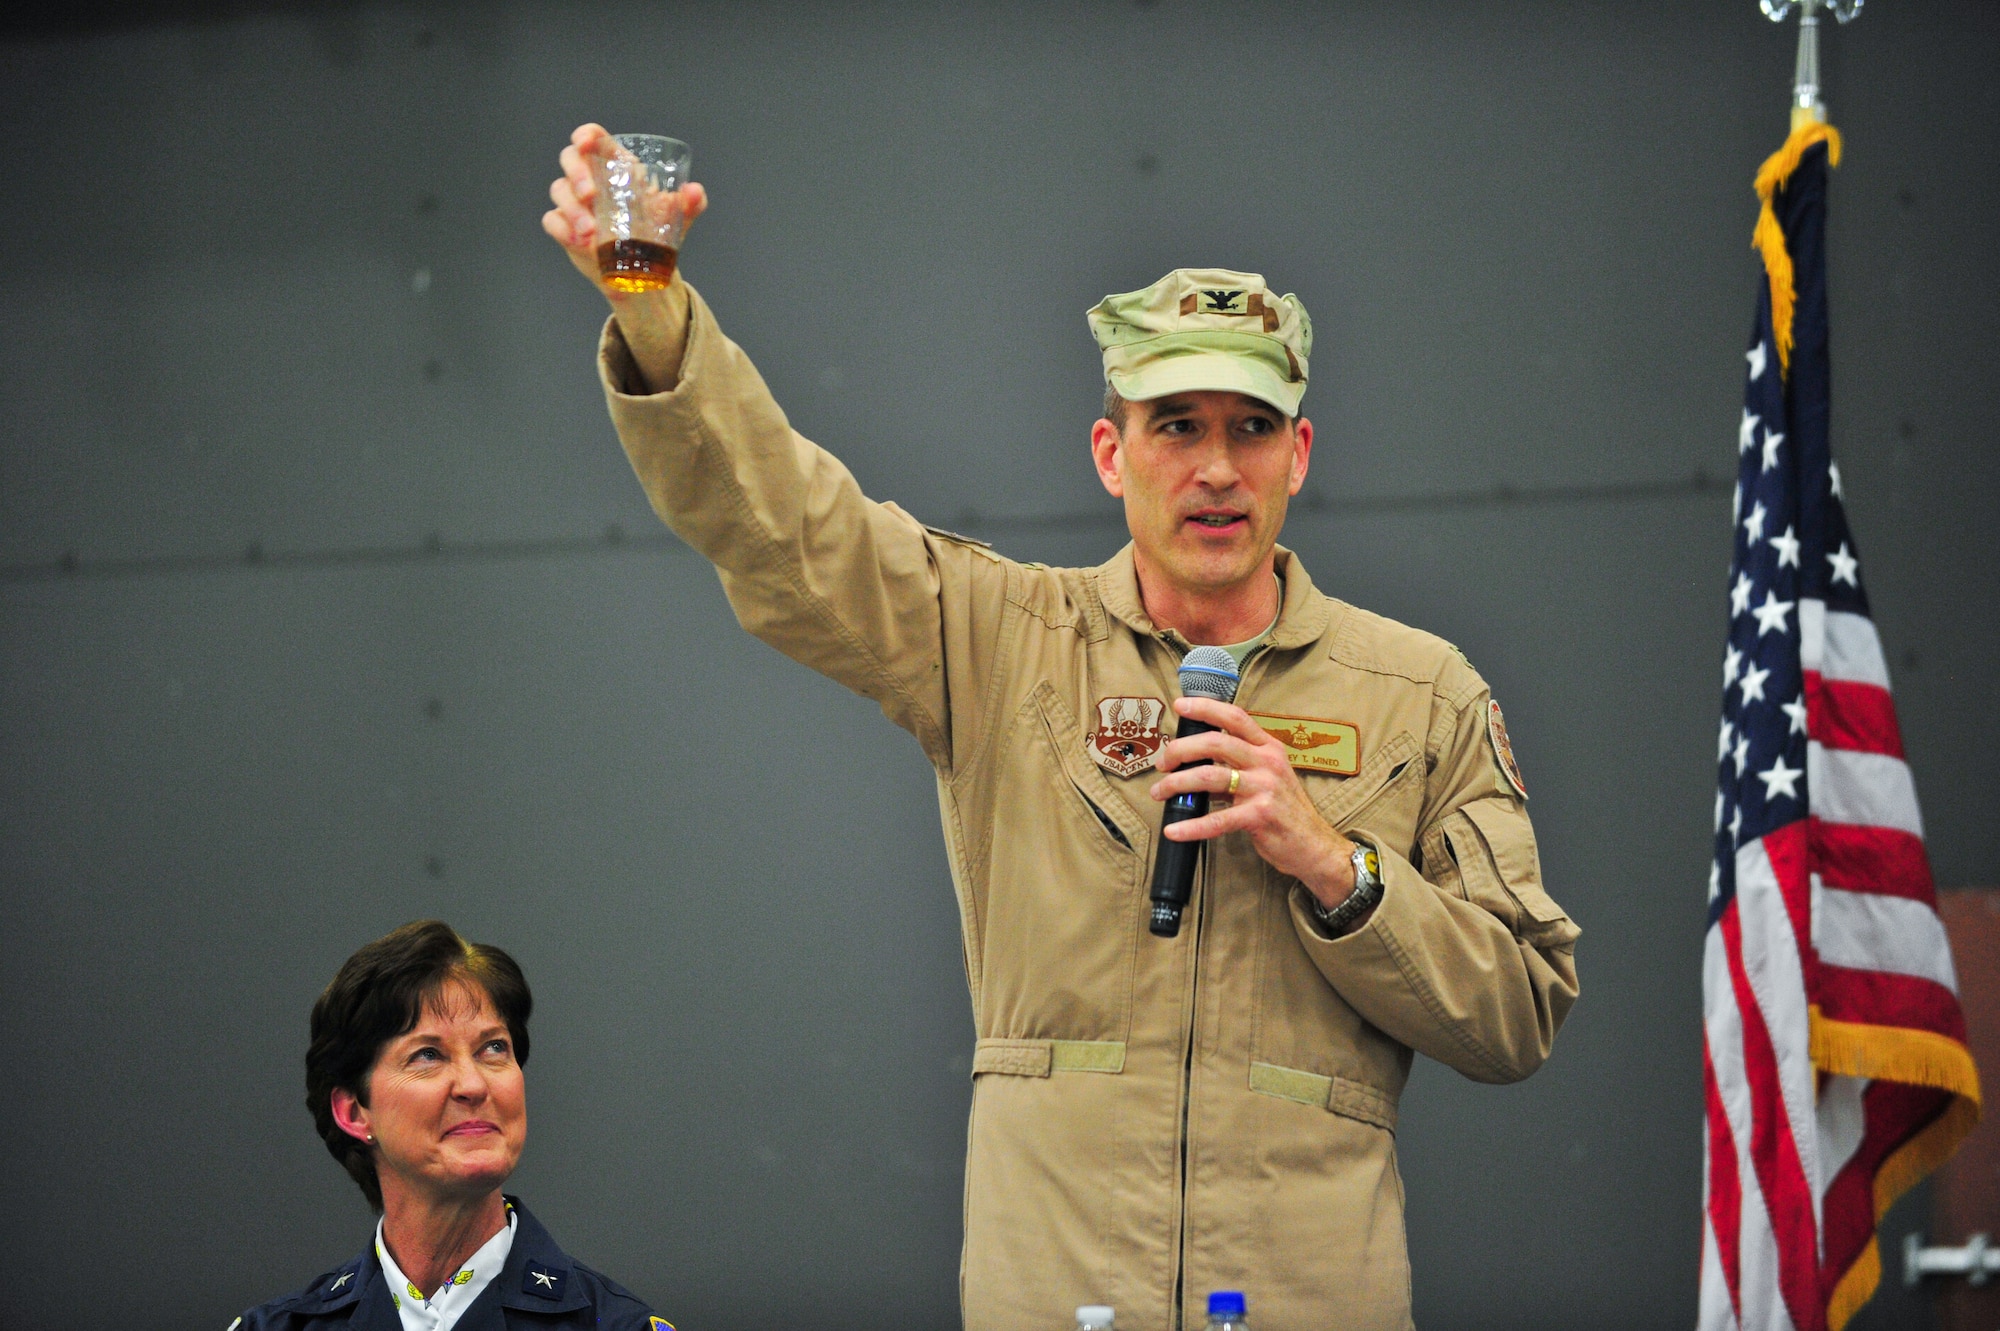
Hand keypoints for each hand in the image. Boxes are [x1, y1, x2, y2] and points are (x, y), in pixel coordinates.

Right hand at [541, 123, 708, 391]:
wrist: (644, 274)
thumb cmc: (657, 236)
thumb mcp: (678, 219)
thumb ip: (690, 203)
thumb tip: (695, 191)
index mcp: (616, 167)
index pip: (593, 139)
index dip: (585, 136)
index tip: (585, 143)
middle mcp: (592, 180)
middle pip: (569, 159)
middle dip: (577, 174)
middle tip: (591, 196)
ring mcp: (575, 204)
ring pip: (559, 190)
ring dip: (571, 208)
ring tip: (591, 232)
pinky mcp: (566, 228)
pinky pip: (552, 221)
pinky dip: (561, 228)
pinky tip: (578, 241)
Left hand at [1149, 696, 1358, 911]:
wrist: (1314, 844)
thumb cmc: (1286, 811)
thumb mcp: (1267, 778)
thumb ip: (1236, 768)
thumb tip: (1194, 766)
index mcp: (1269, 748)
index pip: (1235, 718)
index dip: (1206, 708)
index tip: (1180, 706)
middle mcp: (1267, 762)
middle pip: (1215, 743)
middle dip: (1181, 749)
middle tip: (1162, 763)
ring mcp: (1265, 788)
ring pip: (1209, 777)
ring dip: (1177, 783)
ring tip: (1159, 792)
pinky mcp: (1260, 816)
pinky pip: (1217, 819)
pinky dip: (1191, 826)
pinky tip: (1174, 830)